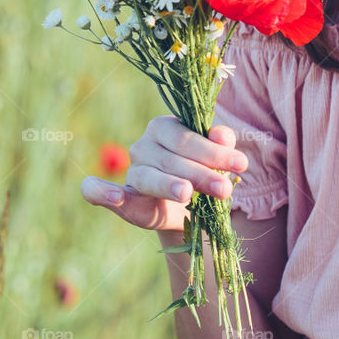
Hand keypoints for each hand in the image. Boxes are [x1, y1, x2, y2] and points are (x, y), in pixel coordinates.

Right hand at [80, 115, 248, 231]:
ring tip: (186, 193)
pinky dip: (100, 192)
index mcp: (166, 127)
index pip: (187, 137)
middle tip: (226, 189)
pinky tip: (114, 197)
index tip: (242, 165)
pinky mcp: (121, 197)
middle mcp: (144, 145)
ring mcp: (132, 170)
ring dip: (167, 184)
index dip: (214, 152)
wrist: (192, 210)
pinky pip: (97, 191)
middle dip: (201, 174)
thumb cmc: (204, 175)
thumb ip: (220, 145)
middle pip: (172, 158)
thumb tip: (222, 135)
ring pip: (149, 177)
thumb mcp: (217, 161)